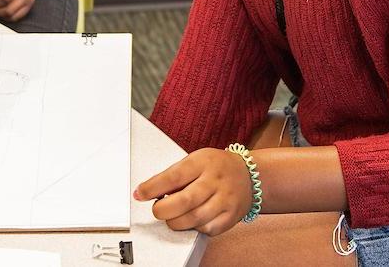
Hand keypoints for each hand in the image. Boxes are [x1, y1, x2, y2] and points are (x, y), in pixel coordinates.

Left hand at [133, 148, 253, 235]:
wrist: (249, 175)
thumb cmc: (215, 167)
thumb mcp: (196, 160)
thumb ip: (175, 174)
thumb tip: (148, 191)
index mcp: (202, 162)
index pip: (174, 176)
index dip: (153, 187)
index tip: (140, 194)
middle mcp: (215, 180)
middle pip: (185, 201)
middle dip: (164, 209)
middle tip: (157, 209)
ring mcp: (225, 200)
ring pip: (195, 218)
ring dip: (176, 222)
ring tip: (172, 216)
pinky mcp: (231, 217)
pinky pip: (208, 229)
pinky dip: (194, 228)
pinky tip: (191, 220)